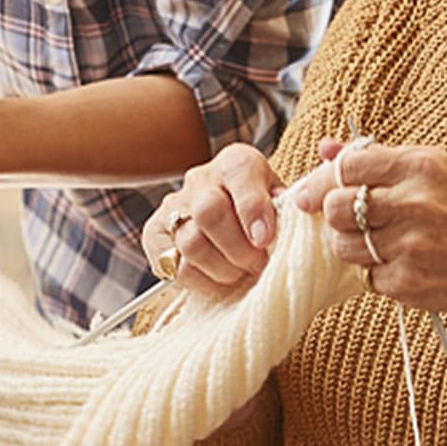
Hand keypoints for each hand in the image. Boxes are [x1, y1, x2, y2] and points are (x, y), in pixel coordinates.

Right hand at [142, 144, 282, 292]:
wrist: (232, 226)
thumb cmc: (265, 217)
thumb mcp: (282, 205)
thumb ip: (287, 208)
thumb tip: (291, 218)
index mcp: (235, 163)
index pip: (239, 173)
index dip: (252, 208)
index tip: (265, 238)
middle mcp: (201, 180)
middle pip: (209, 210)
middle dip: (238, 247)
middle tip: (257, 265)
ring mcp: (173, 207)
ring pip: (191, 242)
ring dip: (222, 268)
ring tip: (240, 273)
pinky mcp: (155, 236)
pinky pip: (176, 267)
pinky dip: (203, 282)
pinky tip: (220, 279)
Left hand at [292, 137, 446, 332]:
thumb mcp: (439, 169)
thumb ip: (380, 159)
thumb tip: (326, 148)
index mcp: (423, 166)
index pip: (348, 166)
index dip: (325, 179)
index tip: (314, 192)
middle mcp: (416, 204)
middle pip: (336, 207)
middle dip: (336, 215)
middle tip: (352, 220)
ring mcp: (412, 246)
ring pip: (343, 246)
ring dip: (353, 246)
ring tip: (382, 243)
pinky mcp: (409, 283)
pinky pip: (367, 276)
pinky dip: (377, 273)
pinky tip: (405, 264)